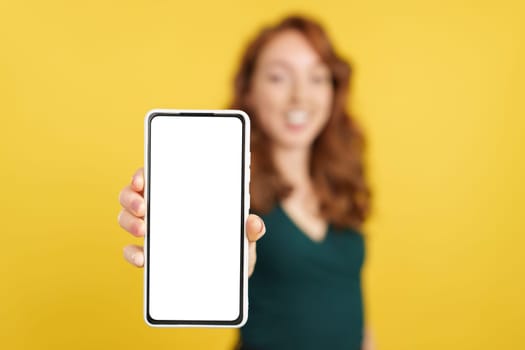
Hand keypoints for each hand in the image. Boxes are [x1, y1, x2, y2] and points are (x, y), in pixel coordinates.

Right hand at [117, 167, 265, 276]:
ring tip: (144, 231)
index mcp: (184, 196)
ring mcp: (154, 231)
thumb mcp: (244, 238)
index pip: (156, 175)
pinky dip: (133, 254)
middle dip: (131, 198)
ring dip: (129, 222)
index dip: (143, 173)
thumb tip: (254, 223)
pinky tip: (143, 258)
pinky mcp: (150, 255)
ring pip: (127, 219)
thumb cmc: (234, 248)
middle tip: (143, 208)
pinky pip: (132, 251)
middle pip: (133, 195)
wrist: (229, 278)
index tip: (142, 179)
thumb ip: (250, 230)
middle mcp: (163, 209)